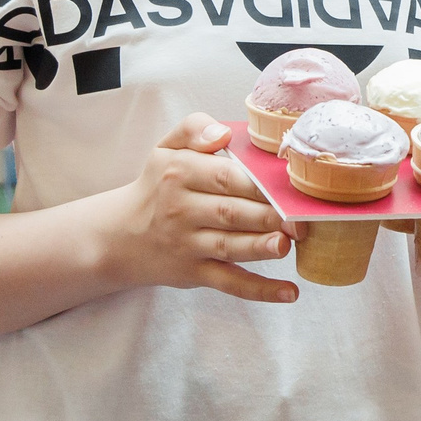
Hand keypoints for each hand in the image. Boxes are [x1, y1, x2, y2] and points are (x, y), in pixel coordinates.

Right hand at [90, 113, 295, 303]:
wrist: (117, 236)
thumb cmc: (157, 186)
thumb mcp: (166, 148)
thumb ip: (194, 128)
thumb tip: (222, 133)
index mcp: (180, 173)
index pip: (227, 177)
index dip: (260, 182)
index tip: (291, 185)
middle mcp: (182, 210)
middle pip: (232, 212)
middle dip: (270, 215)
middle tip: (303, 218)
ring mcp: (188, 245)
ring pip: (231, 246)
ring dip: (262, 247)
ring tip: (290, 244)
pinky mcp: (194, 273)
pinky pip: (229, 282)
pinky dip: (259, 290)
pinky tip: (288, 292)